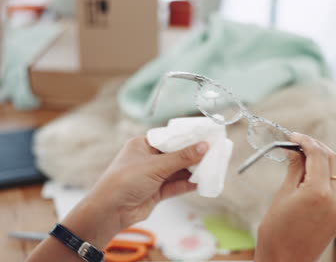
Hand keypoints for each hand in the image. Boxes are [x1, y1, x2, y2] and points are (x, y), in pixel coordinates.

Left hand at [61, 136, 207, 247]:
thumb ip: (181, 157)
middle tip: (213, 152)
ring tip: (212, 167)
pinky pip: (176, 186)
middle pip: (176, 155)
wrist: (109, 211)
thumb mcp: (155, 165)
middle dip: (193, 155)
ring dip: (193, 170)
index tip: (205, 136)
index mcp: (143, 145)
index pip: (169, 138)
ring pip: (178, 171)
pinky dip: (188, 184)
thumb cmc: (125, 181)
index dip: (187, 138)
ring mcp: (153, 176)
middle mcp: (148, 159)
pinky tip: (201, 182)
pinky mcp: (156, 192)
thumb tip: (204, 146)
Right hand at [255, 133, 335, 261]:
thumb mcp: (283, 195)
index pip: (318, 155)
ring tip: (304, 157)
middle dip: (318, 148)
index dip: (306, 141)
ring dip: (324, 161)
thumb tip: (296, 150)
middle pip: (334, 160)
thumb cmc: (276, 232)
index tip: (295, 136)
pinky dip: (328, 177)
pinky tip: (313, 175)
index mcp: (319, 193)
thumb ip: (295, 169)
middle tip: (300, 143)